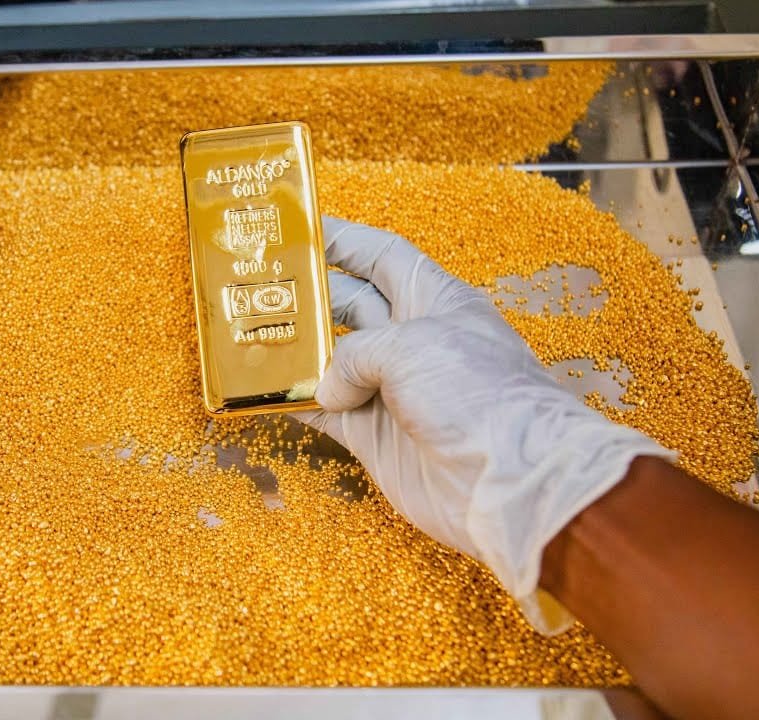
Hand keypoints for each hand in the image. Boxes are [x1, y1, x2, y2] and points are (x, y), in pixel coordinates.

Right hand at [295, 217, 671, 632]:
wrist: (508, 479)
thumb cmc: (477, 394)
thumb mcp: (412, 346)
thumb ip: (356, 352)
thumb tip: (327, 386)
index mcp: (434, 301)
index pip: (383, 257)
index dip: (344, 241)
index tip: (298, 233)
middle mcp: (413, 341)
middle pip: (350, 307)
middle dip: (310, 298)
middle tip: (259, 291)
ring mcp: (394, 392)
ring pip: (333, 363)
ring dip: (296, 353)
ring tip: (250, 339)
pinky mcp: (378, 439)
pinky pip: (327, 415)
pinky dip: (298, 405)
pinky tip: (264, 395)